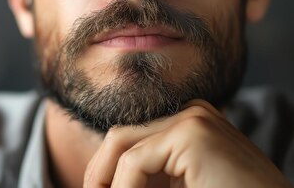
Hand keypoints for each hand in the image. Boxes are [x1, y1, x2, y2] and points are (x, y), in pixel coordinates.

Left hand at [83, 99, 292, 187]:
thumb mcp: (183, 187)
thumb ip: (153, 180)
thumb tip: (102, 182)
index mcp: (191, 125)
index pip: (132, 141)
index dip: (107, 172)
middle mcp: (192, 113)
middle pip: (121, 137)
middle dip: (100, 173)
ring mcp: (193, 117)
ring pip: (121, 145)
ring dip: (106, 180)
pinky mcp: (192, 132)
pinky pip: (135, 162)